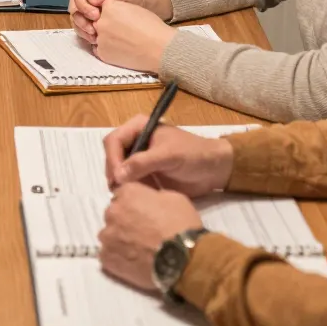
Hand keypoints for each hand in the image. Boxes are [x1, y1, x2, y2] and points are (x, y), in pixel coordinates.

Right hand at [67, 0, 143, 43]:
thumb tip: (91, 0)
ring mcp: (84, 11)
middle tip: (96, 27)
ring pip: (75, 20)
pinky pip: (80, 30)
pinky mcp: (87, 22)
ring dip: (83, 29)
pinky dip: (86, 36)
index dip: (81, 3)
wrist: (139, 7)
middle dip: (82, 19)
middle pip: (73, 8)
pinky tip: (96, 40)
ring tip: (96, 36)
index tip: (95, 14)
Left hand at [90, 0, 174, 72]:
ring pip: (98, 36)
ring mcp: (100, 39)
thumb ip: (117, 9)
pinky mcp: (102, 53)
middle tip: (123, 31)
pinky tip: (121, 48)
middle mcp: (101, 22)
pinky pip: (99, 49)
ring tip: (124, 41)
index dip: (113, 14)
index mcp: (109, 7)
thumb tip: (110, 15)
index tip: (122, 19)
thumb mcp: (133, 9)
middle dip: (107, 26)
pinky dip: (107, 49)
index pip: (103, 8)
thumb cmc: (151, 27)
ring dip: (106, 38)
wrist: (159, 48)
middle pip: (98, 22)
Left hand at [98, 184, 203, 291]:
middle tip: (142, 233)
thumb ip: (153, 196)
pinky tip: (133, 261)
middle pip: (114, 214)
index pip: (122, 194)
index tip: (143, 214)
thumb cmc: (182, 225)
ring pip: (109, 235)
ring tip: (138, 250)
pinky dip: (118, 257)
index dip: (134, 204)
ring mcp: (107, 236)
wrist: (183, 258)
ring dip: (120, 240)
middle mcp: (113, 212)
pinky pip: (108, 255)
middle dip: (125, 221)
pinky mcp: (107, 258)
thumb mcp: (174, 198)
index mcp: (128, 193)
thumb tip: (148, 202)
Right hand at [103, 118, 233, 193]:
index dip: (112, 159)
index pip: (114, 141)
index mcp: (139, 127)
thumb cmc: (194, 154)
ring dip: (119, 182)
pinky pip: (128, 181)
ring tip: (126, 195)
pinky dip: (128, 189)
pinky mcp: (144, 174)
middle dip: (114, 172)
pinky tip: (133, 198)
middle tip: (119, 190)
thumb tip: (118, 176)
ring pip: (118, 170)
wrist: (214, 169)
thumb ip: (143, 163)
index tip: (118, 178)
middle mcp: (136, 141)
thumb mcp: (169, 155)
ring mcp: (139, 159)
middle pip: (112, 155)